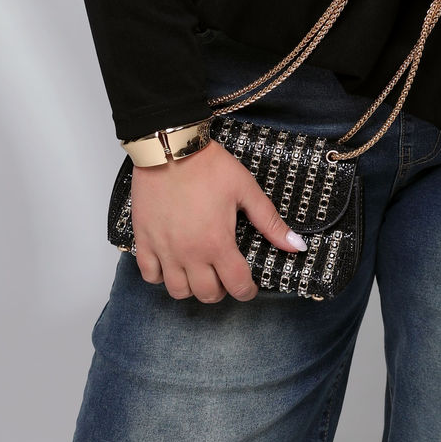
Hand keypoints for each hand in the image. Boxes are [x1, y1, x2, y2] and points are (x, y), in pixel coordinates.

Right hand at [130, 139, 306, 303]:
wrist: (171, 147)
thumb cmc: (208, 166)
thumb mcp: (246, 189)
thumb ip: (270, 222)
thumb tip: (297, 246)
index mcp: (218, 243)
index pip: (237, 286)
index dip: (247, 291)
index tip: (249, 285)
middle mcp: (190, 253)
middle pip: (207, 294)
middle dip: (221, 290)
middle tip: (224, 274)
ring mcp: (164, 249)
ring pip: (177, 291)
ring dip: (191, 287)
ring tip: (199, 271)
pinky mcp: (144, 240)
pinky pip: (149, 275)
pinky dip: (160, 276)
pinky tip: (172, 263)